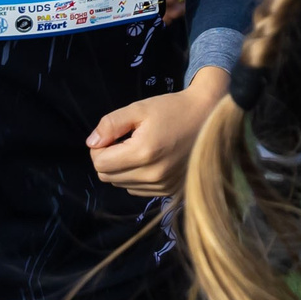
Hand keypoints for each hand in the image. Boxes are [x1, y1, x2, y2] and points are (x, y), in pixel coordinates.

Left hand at [87, 68, 228, 196]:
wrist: (208, 117)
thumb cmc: (173, 109)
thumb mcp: (139, 108)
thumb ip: (111, 124)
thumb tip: (92, 143)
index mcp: (143, 153)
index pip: (99, 163)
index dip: (99, 148)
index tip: (113, 135)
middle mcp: (152, 175)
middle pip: (108, 177)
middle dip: (108, 159)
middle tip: (124, 141)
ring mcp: (163, 186)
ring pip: (122, 185)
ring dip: (122, 169)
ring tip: (140, 149)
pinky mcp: (170, 190)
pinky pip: (138, 189)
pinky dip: (136, 176)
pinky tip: (150, 160)